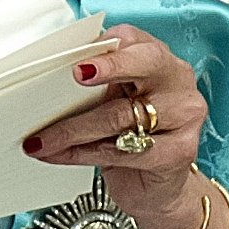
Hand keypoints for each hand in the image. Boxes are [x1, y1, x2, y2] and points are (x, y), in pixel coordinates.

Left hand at [23, 25, 206, 226]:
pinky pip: (125, 150)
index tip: (79, 60)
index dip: (107, 48)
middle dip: (109, 67)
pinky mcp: (180, 150)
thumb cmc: (130, 136)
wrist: (154, 187)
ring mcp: (184, 115)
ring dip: (74, 129)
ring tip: (44, 139)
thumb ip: (94, 85)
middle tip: (76, 76)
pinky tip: (63, 155)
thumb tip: (48, 81)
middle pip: (146, 63)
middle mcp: (176, 80)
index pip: (134, 40)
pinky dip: (85, 154)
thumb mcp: (112, 102)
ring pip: (122, 115)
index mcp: (158, 59)